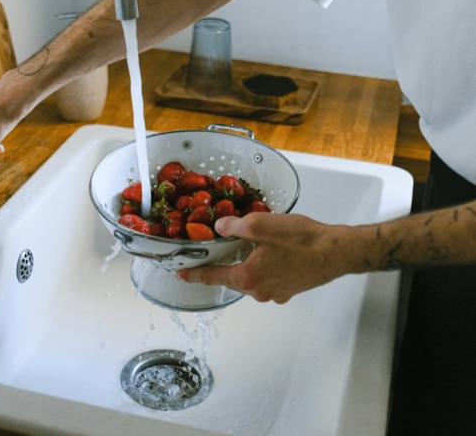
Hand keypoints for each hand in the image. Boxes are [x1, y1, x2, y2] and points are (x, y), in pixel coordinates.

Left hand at [177, 213, 352, 303]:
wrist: (338, 251)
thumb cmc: (302, 239)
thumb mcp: (262, 224)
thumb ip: (235, 226)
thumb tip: (219, 226)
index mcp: (248, 277)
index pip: (213, 277)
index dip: (195, 275)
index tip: (182, 274)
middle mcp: (259, 291)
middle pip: (232, 279)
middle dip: (222, 268)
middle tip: (214, 254)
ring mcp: (276, 293)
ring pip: (251, 281)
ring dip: (244, 267)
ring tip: (244, 251)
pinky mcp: (290, 290)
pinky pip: (268, 281)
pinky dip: (263, 270)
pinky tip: (270, 256)